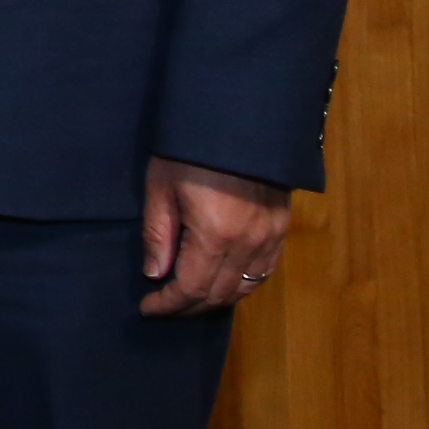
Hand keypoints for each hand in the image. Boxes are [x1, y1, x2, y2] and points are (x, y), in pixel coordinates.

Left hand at [139, 155, 290, 314]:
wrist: (238, 119)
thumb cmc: (190, 149)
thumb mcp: (161, 187)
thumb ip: (158, 235)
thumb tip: (155, 274)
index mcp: (215, 235)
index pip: (191, 289)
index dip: (168, 304)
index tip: (147, 308)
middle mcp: (248, 244)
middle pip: (218, 295)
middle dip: (188, 307)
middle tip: (164, 307)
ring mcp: (270, 237)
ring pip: (244, 288)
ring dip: (216, 299)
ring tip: (189, 299)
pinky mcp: (282, 228)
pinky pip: (264, 271)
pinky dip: (242, 284)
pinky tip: (224, 283)